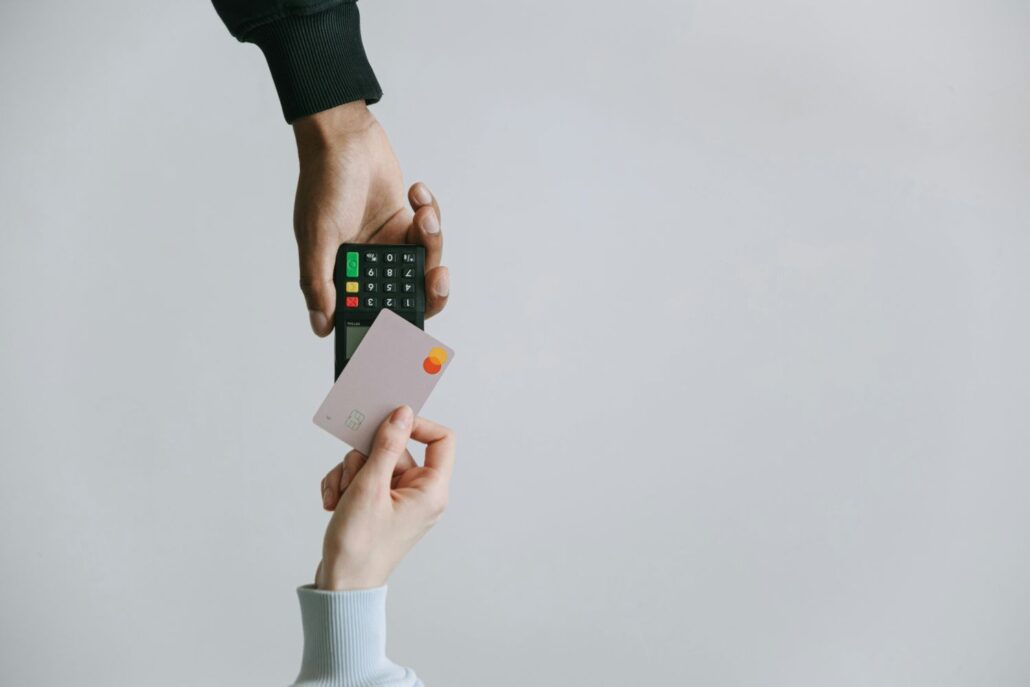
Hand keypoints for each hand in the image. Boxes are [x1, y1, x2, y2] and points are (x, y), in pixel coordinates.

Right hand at [292, 102, 449, 335]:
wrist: (345, 136)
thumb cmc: (324, 181)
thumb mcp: (317, 235)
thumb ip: (318, 282)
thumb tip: (321, 325)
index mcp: (340, 273)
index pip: (368, 313)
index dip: (392, 327)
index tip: (413, 332)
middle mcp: (366, 264)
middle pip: (408, 297)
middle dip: (429, 291)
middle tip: (437, 277)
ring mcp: (389, 244)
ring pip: (425, 263)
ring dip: (432, 241)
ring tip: (422, 215)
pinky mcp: (407, 223)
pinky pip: (430, 232)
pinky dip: (430, 213)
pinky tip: (415, 192)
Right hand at [315, 406, 455, 589]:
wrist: (340, 585)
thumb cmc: (360, 546)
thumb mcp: (370, 488)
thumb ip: (386, 446)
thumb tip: (402, 413)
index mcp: (431, 490)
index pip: (441, 440)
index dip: (417, 424)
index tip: (388, 421)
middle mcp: (420, 493)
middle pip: (395, 449)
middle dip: (364, 459)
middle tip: (352, 481)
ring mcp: (399, 499)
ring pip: (373, 461)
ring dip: (349, 474)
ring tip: (340, 499)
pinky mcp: (380, 504)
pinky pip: (363, 477)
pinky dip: (345, 486)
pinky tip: (334, 504)